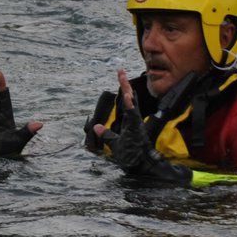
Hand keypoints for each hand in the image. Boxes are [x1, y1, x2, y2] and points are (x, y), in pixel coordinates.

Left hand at [90, 69, 190, 184]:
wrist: (140, 166)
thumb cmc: (131, 156)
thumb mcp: (114, 143)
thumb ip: (106, 135)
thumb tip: (96, 127)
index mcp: (130, 122)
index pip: (126, 102)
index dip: (124, 89)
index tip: (121, 76)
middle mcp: (134, 120)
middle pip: (129, 98)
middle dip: (125, 84)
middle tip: (120, 70)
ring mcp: (136, 124)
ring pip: (131, 104)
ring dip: (127, 92)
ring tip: (123, 79)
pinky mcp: (136, 129)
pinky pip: (133, 116)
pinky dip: (130, 106)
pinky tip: (127, 96)